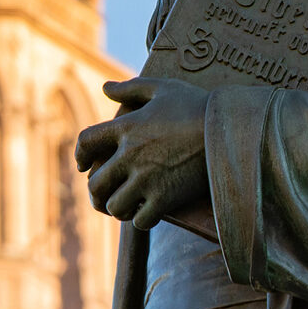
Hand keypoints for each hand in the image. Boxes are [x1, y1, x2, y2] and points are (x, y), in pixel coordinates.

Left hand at [73, 77, 210, 229]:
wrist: (229, 129)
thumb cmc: (196, 105)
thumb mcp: (163, 88)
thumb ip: (131, 88)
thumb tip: (106, 87)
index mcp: (126, 127)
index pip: (85, 142)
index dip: (79, 155)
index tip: (82, 165)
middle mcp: (129, 155)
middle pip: (95, 184)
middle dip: (97, 192)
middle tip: (105, 195)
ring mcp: (146, 179)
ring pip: (115, 207)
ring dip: (119, 208)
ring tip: (128, 206)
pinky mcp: (165, 198)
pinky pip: (140, 221)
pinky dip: (141, 220)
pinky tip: (149, 212)